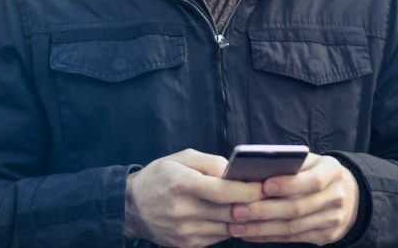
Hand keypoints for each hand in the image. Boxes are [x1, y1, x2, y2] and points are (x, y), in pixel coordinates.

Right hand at [125, 148, 262, 247]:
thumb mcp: (181, 158)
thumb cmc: (160, 176)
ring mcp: (185, 232)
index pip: (222, 191)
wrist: (131, 206)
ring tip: (250, 205)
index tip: (262, 186)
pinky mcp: (186, 244)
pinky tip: (229, 216)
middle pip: (228, 212)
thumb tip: (236, 172)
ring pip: (227, 227)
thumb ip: (210, 162)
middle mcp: (183, 211)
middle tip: (266, 196)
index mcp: (182, 184)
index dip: (246, 190)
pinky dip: (227, 227)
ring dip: (241, 218)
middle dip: (251, 205)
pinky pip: (218, 237)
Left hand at [227, 153, 358, 244]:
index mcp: (332, 172)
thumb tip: (255, 169)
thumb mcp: (310, 161)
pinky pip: (293, 238)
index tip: (263, 185)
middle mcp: (336, 197)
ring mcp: (332, 220)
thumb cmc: (317, 171)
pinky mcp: (325, 236)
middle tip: (237, 210)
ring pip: (293, 227)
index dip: (287, 184)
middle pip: (298, 208)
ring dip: (261, 229)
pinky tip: (250, 233)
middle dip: (264, 211)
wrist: (347, 194)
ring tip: (236, 225)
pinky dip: (268, 237)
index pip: (312, 180)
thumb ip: (289, 163)